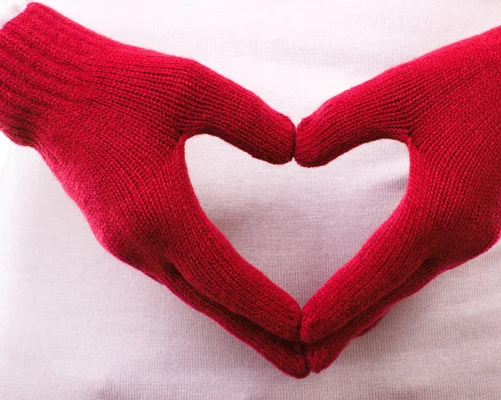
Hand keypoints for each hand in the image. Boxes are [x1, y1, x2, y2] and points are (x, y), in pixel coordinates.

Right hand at [0, 3, 306, 376]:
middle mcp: (140, 240)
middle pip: (212, 303)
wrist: (49, 92)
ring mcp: (128, 242)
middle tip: (304, 366)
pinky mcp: (125, 234)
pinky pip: (180, 277)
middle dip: (260, 336)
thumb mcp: (192, 86)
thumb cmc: (114, 85)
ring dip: (239, 320)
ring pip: (195, 294)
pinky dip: (215, 295)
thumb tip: (292, 151)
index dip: (266, 305)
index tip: (306, 328)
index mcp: (157, 212)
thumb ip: (248, 119)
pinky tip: (234, 301)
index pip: (224, 276)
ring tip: (280, 343)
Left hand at [295, 0, 500, 371]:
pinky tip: (375, 290)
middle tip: (309, 360)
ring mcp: (471, 236)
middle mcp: (457, 236)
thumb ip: (341, 122)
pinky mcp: (474, 226)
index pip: (374, 271)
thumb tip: (298, 154)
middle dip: (347, 327)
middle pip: (390, 293)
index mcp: (438, 211)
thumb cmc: (475, 83)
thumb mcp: (398, 91)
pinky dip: (391, 286)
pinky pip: (423, 267)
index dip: (336, 302)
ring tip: (333, 335)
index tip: (301, 331)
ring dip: (369, 309)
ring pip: (408, 284)